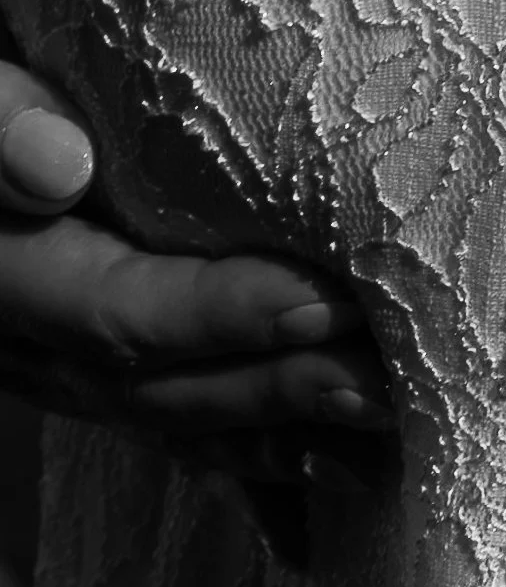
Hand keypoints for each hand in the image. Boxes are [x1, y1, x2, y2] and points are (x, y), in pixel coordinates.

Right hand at [0, 57, 391, 489]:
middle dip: (277, 389)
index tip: (324, 305)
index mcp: (4, 270)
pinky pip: (171, 424)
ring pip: (171, 418)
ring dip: (279, 429)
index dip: (221, 317)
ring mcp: (56, 360)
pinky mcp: (90, 358)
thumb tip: (61, 169)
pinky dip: (249, 450)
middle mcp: (27, 338)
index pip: (117, 312)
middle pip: (157, 387)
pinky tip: (331, 468)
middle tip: (386, 382)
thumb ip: (0, 119)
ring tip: (385, 425)